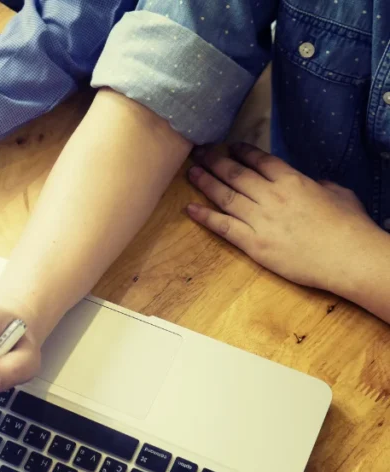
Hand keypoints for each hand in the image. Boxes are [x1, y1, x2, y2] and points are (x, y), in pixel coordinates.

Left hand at [187, 142, 382, 293]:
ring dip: (206, 182)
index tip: (229, 147)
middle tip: (199, 153)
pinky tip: (190, 209)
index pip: (260, 160)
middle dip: (215, 161)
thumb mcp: (339, 193)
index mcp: (292, 181)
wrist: (348, 257)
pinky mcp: (253, 243)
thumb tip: (313, 184)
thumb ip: (320, 185)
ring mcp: (260, 219)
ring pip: (225, 196)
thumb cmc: (350, 226)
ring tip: (191, 172)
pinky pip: (223, 226)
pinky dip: (205, 216)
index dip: (242, 152)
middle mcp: (271, 196)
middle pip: (236, 174)